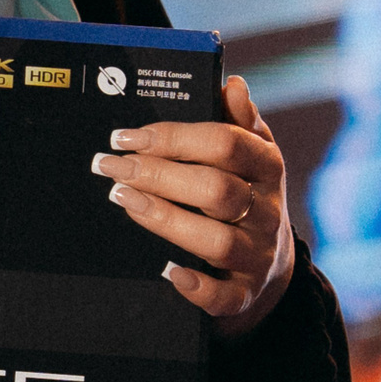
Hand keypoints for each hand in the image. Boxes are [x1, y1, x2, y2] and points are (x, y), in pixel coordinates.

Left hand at [91, 75, 294, 338]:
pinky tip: (168, 272)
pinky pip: (222, 296)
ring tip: (123, 200)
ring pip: (215, 240)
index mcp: (267, 169)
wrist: (269, 269)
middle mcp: (266, 212)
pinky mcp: (244, 295)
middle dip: (158, 175)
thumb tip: (232, 85)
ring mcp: (257, 255)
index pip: (226, 144)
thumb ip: (239, 123)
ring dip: (164, 219)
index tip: (127, 136)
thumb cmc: (246, 200)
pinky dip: (195, 286)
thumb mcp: (252, 158)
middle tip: (111, 166)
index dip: (173, 137)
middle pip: (216, 190)